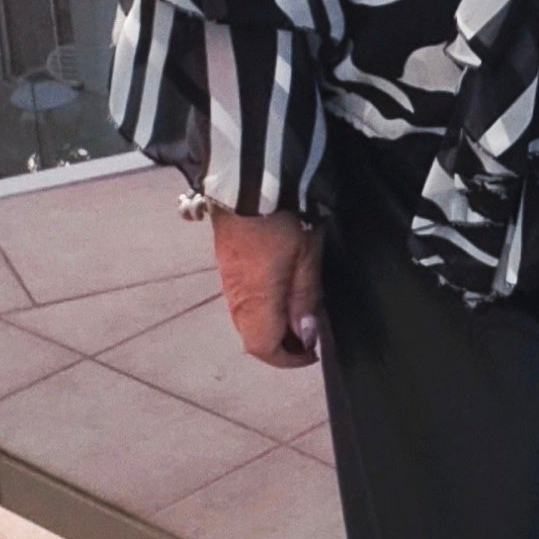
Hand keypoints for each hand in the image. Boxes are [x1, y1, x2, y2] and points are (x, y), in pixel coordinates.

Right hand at [210, 208, 324, 364]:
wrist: (251, 178)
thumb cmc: (284, 217)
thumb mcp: (307, 258)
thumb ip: (306, 299)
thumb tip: (307, 335)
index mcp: (255, 300)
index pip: (263, 348)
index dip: (288, 359)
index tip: (312, 353)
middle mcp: (235, 295)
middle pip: (252, 337)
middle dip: (280, 345)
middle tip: (308, 336)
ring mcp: (227, 278)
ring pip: (245, 318)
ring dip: (271, 325)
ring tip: (298, 313)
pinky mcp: (226, 261)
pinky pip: (241, 298)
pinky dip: (262, 306)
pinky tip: (280, 290)